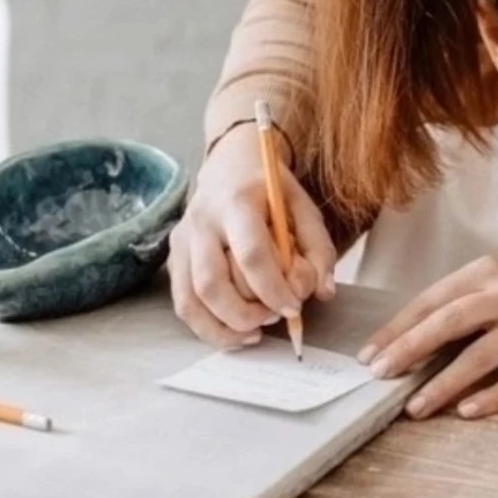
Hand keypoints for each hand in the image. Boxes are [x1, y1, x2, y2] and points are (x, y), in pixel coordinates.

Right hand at [168, 121, 337, 346]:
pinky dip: (207, 327)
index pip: (251, 254)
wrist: (230, 164)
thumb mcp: (304, 207)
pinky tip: (236, 332)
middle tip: (275, 318)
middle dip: (246, 314)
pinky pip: (183, 304)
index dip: (273, 289)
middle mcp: (202, 220)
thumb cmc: (271, 191)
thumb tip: (323, 292)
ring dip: (224, 328)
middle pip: (212, 284)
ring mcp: (183, 239)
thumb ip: (318, 249)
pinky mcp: (174, 257)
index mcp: (237, 202)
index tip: (293, 309)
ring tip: (256, 332)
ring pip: (191, 300)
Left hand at [360, 244, 497, 420]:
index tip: (368, 353)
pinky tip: (468, 411)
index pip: (433, 299)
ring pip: (481, 354)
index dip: (399, 327)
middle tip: (379, 375)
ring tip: (415, 407)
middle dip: (410, 348)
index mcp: (487, 274)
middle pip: (450, 321)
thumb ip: (464, 301)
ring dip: (444, 382)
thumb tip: (412, 337)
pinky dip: (493, 395)